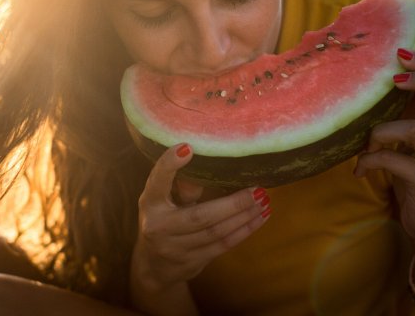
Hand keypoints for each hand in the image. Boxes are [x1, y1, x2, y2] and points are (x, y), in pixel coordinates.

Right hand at [130, 143, 270, 312]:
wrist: (154, 267)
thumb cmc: (163, 220)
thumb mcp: (163, 201)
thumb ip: (182, 186)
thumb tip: (202, 160)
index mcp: (150, 203)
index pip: (158, 181)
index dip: (169, 165)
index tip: (188, 148)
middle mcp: (158, 226)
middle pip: (200, 216)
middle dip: (233, 204)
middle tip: (258, 189)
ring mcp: (174, 248)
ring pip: (216, 232)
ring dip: (244, 216)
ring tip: (264, 201)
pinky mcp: (191, 263)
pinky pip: (222, 245)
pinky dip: (244, 231)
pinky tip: (259, 218)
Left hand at [355, 49, 414, 248]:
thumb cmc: (414, 178)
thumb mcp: (411, 145)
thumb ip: (409, 118)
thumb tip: (391, 85)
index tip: (401, 52)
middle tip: (395, 79)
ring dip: (381, 132)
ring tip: (366, 145)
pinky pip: (393, 161)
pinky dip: (369, 161)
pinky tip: (359, 170)